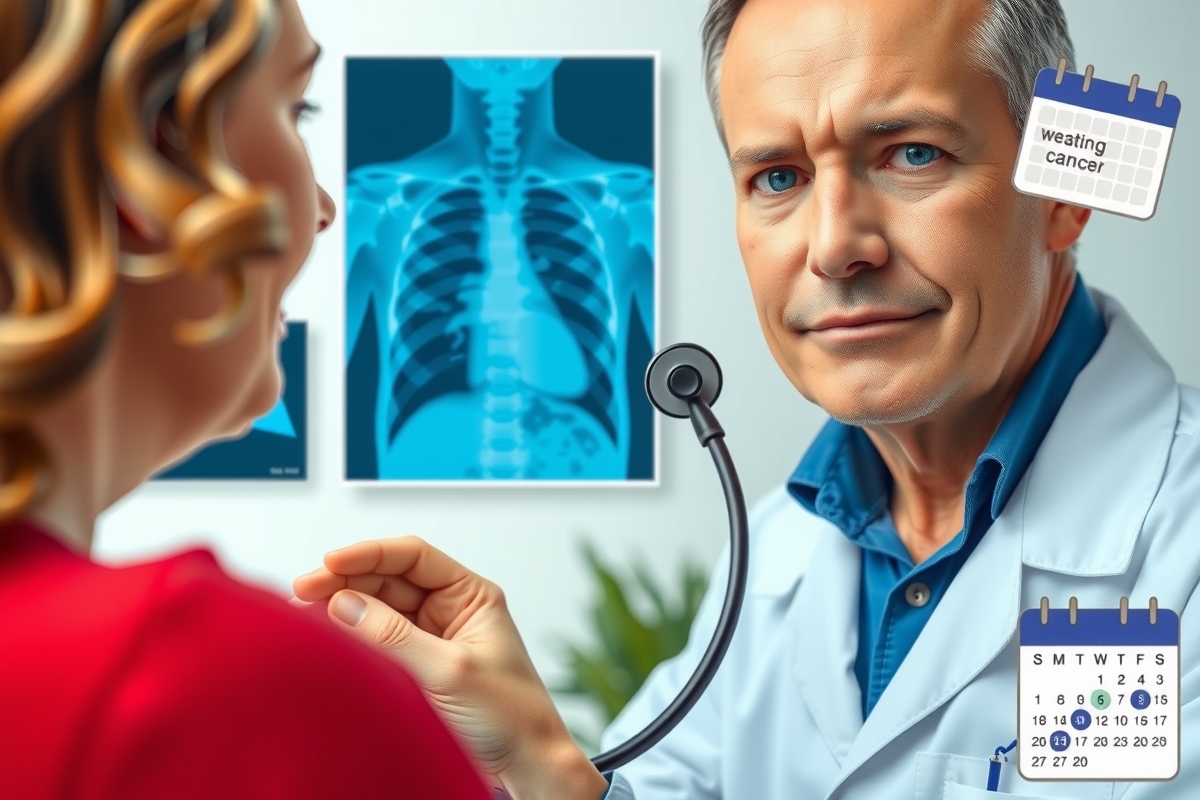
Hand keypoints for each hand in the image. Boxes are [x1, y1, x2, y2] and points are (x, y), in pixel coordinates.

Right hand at [291, 537, 609, 799]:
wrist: (527, 767)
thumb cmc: (512, 717)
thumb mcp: (450, 671)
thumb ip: (395, 637)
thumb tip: (345, 605)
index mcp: (472, 596)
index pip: (413, 557)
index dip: (369, 554)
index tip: (330, 563)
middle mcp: (450, 611)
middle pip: (388, 580)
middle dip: (345, 582)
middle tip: (303, 592)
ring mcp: (431, 639)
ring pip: (377, 609)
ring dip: (342, 609)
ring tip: (304, 614)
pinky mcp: (416, 668)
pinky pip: (376, 642)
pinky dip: (350, 638)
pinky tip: (327, 638)